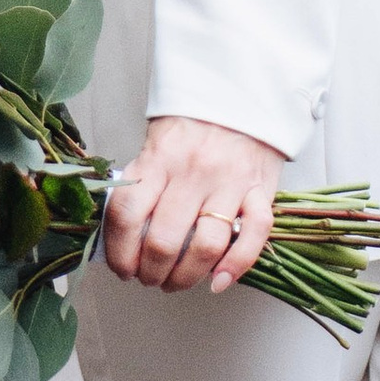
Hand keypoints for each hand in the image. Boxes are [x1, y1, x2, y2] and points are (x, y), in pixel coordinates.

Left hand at [103, 115, 286, 294]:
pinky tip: (219, 282)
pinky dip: (236, 265)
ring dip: (186, 277)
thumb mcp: (156, 148)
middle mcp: (193, 172)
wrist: (239, 98)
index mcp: (159, 160)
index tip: (121, 268)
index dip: (119, 252)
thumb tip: (123, 239)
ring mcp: (229, 183)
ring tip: (175, 282)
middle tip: (149, 278)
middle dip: (151, 273)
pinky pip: (254, 235)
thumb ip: (142, 187)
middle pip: (164, 240)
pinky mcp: (260, 190)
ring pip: (206, 246)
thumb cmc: (192, 128)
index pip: (127, 215)